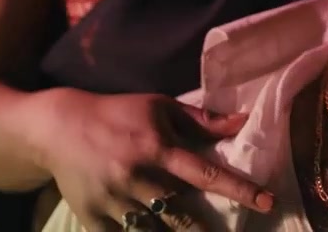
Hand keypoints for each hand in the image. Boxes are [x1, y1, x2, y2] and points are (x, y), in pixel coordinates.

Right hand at [33, 89, 274, 231]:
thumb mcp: (159, 107)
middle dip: (205, 231)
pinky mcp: (93, 219)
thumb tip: (242, 122)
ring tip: (188, 230)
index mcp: (158, 148)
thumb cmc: (118, 113)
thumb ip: (201, 120)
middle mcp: (138, 176)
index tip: (268, 202)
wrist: (59, 127)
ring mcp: (114, 201)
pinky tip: (148, 228)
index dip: (241, 190)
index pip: (207, 174)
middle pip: (183, 217)